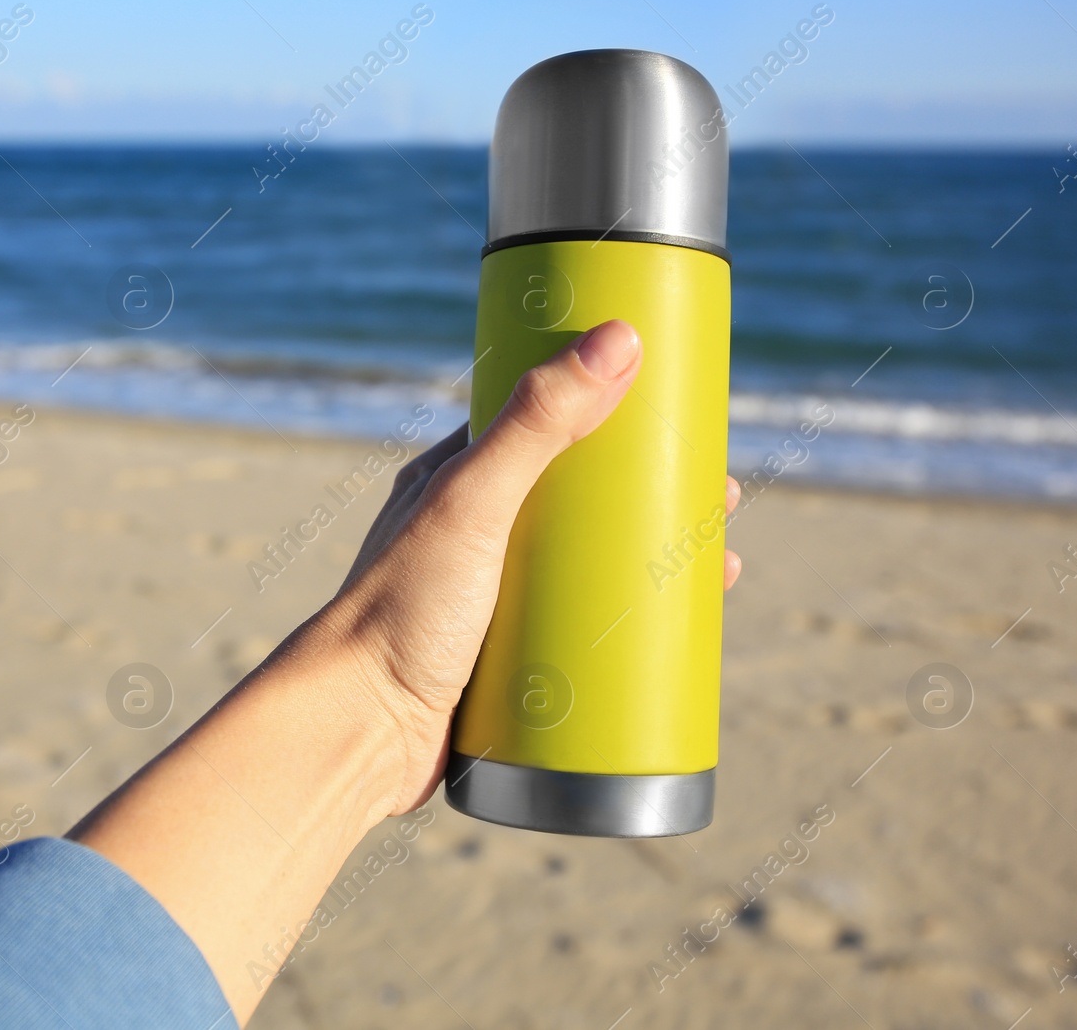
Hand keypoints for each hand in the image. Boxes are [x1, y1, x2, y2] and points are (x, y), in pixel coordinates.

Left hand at [305, 320, 742, 815]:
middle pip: (580, 503)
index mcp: (453, 482)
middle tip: (721, 497)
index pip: (545, 426)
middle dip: (651, 497)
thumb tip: (619, 340)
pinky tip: (679, 637)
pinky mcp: (506, 664)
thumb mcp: (473, 504)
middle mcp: (472, 537)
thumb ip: (537, 423)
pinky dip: (630, 629)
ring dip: (651, 565)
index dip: (612, 414)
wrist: (355, 735)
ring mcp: (490, 601)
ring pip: (587, 571)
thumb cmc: (398, 612)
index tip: (678, 413)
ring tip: (719, 566)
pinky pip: (581, 636)